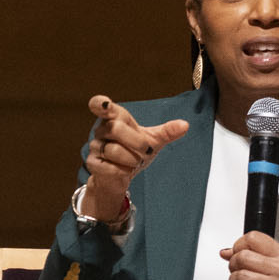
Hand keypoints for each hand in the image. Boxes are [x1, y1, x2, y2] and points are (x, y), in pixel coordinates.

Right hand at [81, 96, 191, 218]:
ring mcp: (95, 146)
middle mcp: (101, 130)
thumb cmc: (134, 151)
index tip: (105, 105)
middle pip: (115, 128)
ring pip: (113, 150)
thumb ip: (167, 132)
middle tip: (147, 151)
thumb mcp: (153, 140)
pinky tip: (125, 170)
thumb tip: (185, 125)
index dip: (100, 103)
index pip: (99, 104)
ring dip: (131, 159)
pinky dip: (123, 171)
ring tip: (135, 162)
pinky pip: (109, 167)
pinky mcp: (93, 163)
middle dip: (137, 142)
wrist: (120, 176)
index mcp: (114, 118)